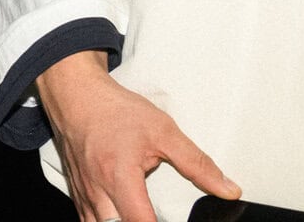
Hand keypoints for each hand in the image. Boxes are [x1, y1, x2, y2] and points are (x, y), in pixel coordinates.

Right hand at [34, 50, 236, 221]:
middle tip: (156, 215)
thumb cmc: (115, 110)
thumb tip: (228, 189)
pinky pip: (88, 219)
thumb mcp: (163, 130)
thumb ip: (197, 164)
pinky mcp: (77, 190)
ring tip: (139, 214)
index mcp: (120, 177)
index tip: (176, 220)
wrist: (75, 94)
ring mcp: (84, 193)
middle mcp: (98, 191)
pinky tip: (120, 217)